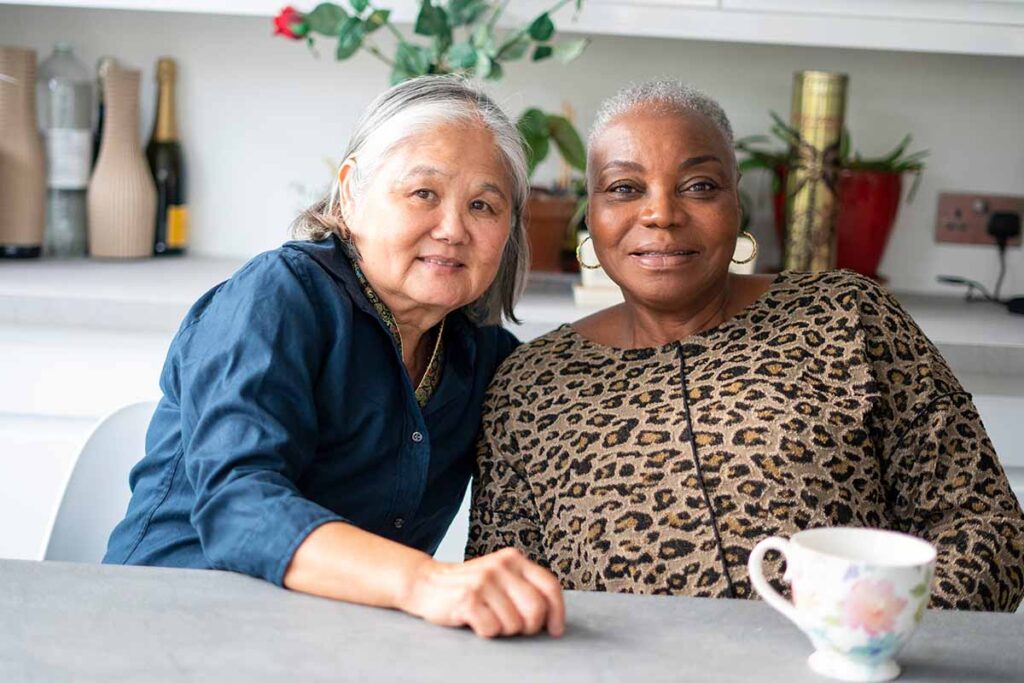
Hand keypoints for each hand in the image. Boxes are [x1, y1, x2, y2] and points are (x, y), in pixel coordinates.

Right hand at [398, 548, 564, 638]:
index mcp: (514, 559)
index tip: (555, 630)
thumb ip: (524, 587)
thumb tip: (553, 619)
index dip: (557, 612)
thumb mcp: (500, 577)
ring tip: (488, 618)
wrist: (426, 583)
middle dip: (529, 627)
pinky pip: (492, 630)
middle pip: (536, 609)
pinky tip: (474, 620)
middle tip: (515, 628)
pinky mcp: (467, 598)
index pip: (549, 586)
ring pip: (514, 624)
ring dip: (503, 630)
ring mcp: (483, 581)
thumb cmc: (470, 587)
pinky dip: (485, 632)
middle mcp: (500, 566)